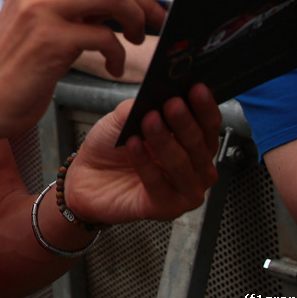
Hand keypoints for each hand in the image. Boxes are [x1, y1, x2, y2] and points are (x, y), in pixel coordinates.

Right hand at [0, 0, 171, 137]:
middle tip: (161, 20)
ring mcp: (40, 8)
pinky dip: (117, 53)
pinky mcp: (49, 38)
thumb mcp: (46, 21)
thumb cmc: (19, 65)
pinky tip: (113, 66)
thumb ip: (78, 3)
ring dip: (136, 18)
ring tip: (136, 40)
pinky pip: (104, 36)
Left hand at [65, 84, 221, 224]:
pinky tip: (133, 145)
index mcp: (194, 144)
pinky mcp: (166, 209)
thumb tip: (155, 93)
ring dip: (166, 142)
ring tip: (150, 121)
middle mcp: (196, 169)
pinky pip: (158, 184)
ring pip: (182, 166)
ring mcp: (185, 191)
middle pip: (200, 146)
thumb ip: (141, 107)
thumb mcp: (125, 118)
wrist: (87, 177)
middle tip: (173, 103)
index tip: (197, 88)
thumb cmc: (113, 147)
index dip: (205, 107)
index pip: (209, 125)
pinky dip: (145, 164)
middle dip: (186, 123)